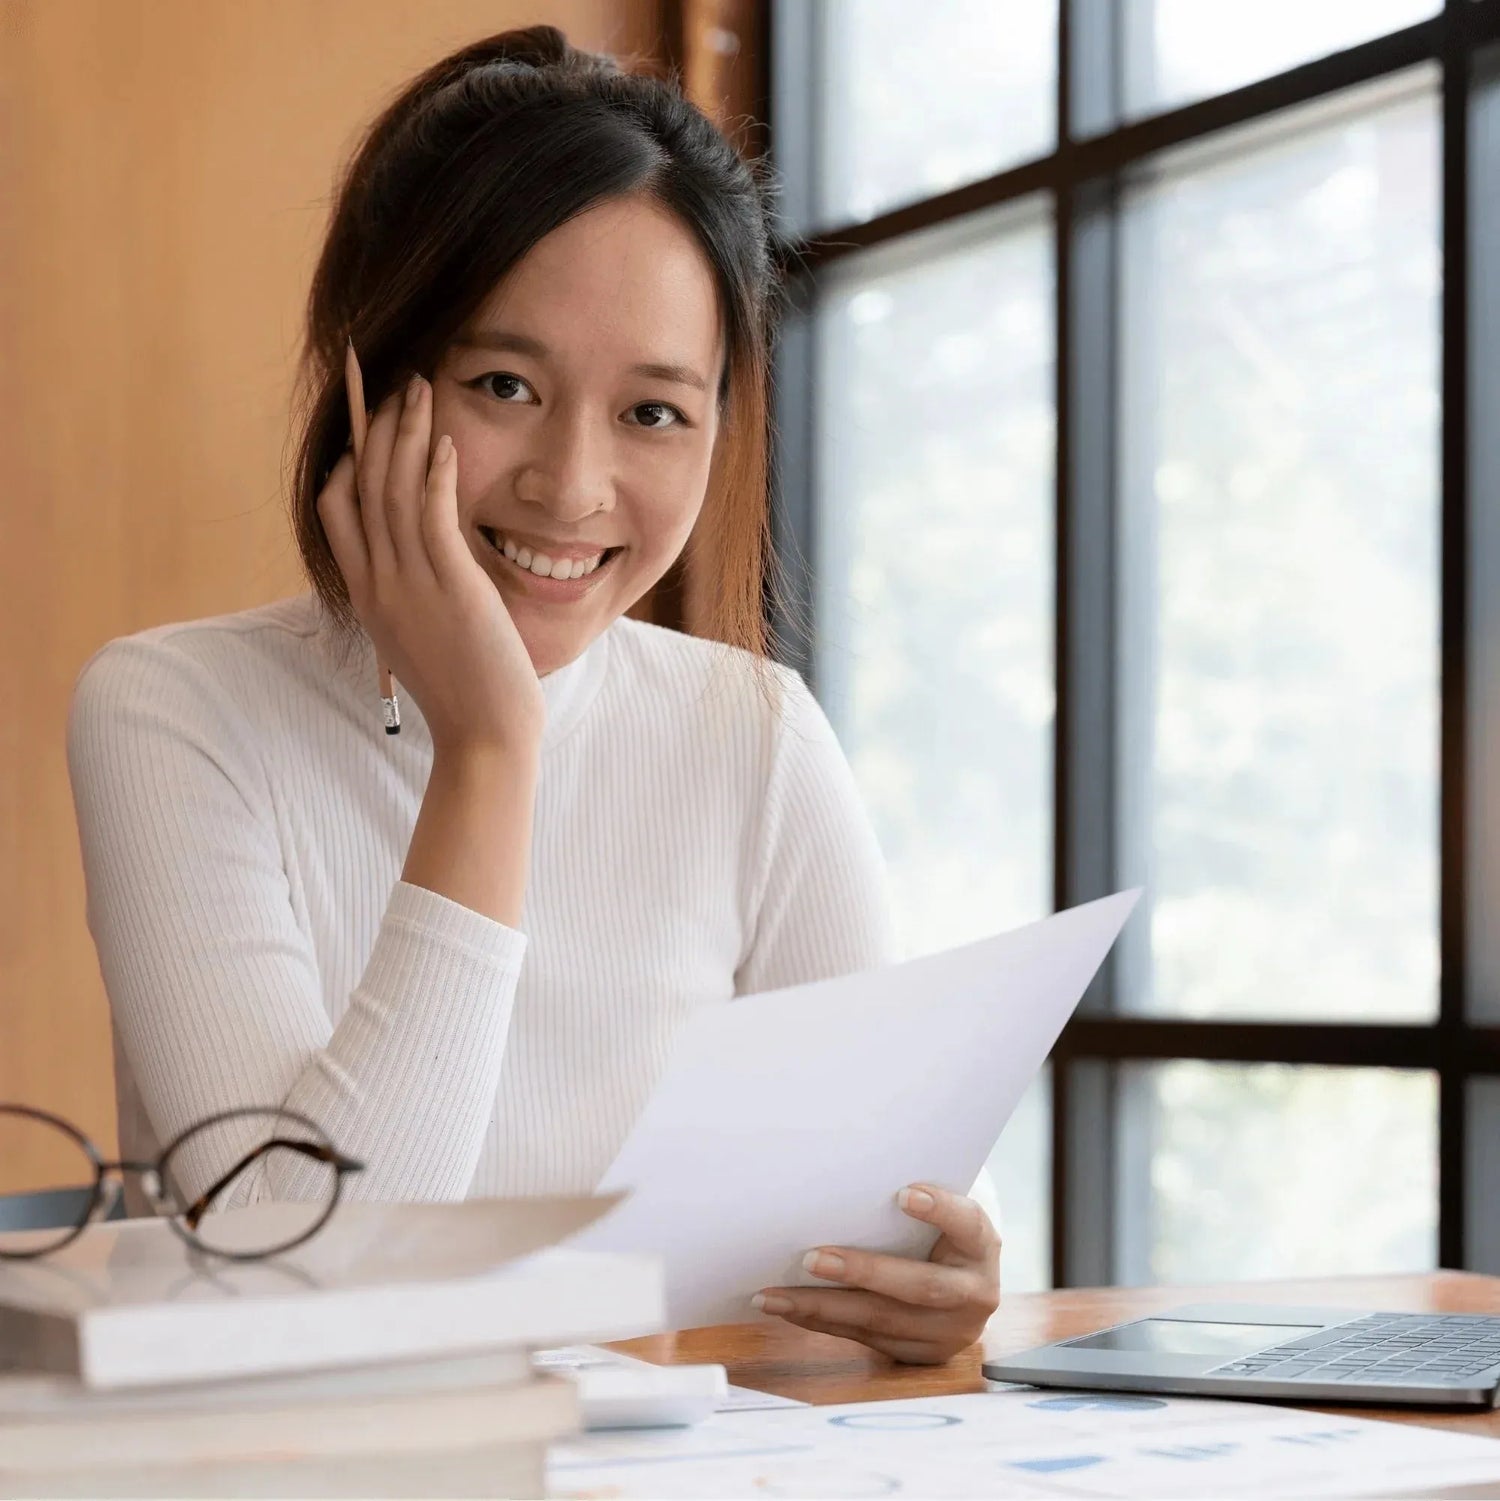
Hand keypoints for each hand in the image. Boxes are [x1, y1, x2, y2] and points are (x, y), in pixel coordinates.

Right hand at [317, 372, 545, 756]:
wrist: (484, 735)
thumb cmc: (465, 693)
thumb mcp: (422, 636)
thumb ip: (414, 594)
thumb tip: (428, 563)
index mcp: (367, 597)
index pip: (335, 514)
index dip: (345, 463)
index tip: (363, 429)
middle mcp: (379, 585)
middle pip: (362, 488)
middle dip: (375, 429)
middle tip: (390, 384)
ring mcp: (410, 585)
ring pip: (394, 492)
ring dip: (407, 435)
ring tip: (421, 390)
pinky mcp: (451, 587)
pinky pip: (433, 516)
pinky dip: (435, 473)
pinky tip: (446, 441)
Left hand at [751, 1185, 1000, 1364]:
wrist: (962, 1282)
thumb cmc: (935, 1231)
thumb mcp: (939, 1214)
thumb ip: (908, 1203)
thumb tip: (840, 1173)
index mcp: (981, 1245)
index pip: (967, 1223)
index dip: (940, 1209)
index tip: (903, 1194)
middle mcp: (975, 1293)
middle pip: (919, 1286)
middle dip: (862, 1272)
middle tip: (811, 1258)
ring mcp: (950, 1332)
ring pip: (883, 1322)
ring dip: (822, 1308)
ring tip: (775, 1295)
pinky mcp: (921, 1355)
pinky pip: (866, 1339)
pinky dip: (823, 1324)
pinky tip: (789, 1310)